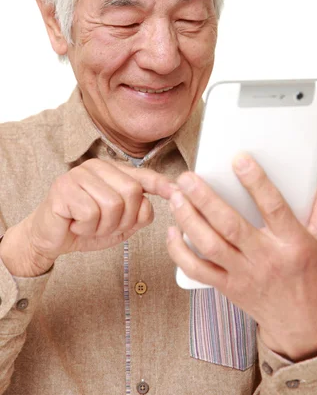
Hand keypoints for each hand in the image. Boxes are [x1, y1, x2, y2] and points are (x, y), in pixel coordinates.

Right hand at [0, 159, 171, 276]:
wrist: (49, 239)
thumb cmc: (85, 227)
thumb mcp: (119, 224)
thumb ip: (138, 214)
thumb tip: (153, 203)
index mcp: (112, 172)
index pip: (143, 175)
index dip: (161, 184)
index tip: (177, 192)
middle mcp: (97, 167)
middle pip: (131, 192)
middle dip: (124, 219)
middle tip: (106, 226)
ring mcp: (79, 175)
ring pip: (112, 204)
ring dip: (103, 226)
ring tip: (89, 225)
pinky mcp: (63, 188)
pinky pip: (91, 213)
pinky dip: (86, 227)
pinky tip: (75, 224)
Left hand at [165, 154, 316, 361]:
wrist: (299, 323)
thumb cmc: (313, 274)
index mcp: (293, 243)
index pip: (273, 208)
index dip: (256, 182)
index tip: (239, 159)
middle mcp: (266, 259)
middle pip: (231, 226)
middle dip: (206, 199)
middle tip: (188, 177)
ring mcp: (243, 274)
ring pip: (210, 246)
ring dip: (189, 220)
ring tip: (176, 196)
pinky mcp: (227, 286)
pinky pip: (198, 270)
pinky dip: (180, 252)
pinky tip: (172, 231)